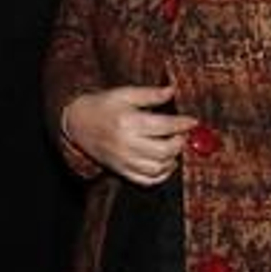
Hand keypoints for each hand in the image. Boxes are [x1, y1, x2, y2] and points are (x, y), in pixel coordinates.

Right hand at [61, 85, 195, 184]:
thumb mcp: (124, 94)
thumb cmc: (102, 106)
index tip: (192, 121)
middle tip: (182, 134)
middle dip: (179, 143)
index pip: (164, 126)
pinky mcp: (121, 170)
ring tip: (173, 147)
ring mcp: (123, 160)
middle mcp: (126, 144)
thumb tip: (172, 90)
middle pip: (164, 151)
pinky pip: (146, 181)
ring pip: (157, 169)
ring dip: (172, 159)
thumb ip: (150, 94)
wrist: (77, 123)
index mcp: (128, 122)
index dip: (182, 124)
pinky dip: (161, 175)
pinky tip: (164, 163)